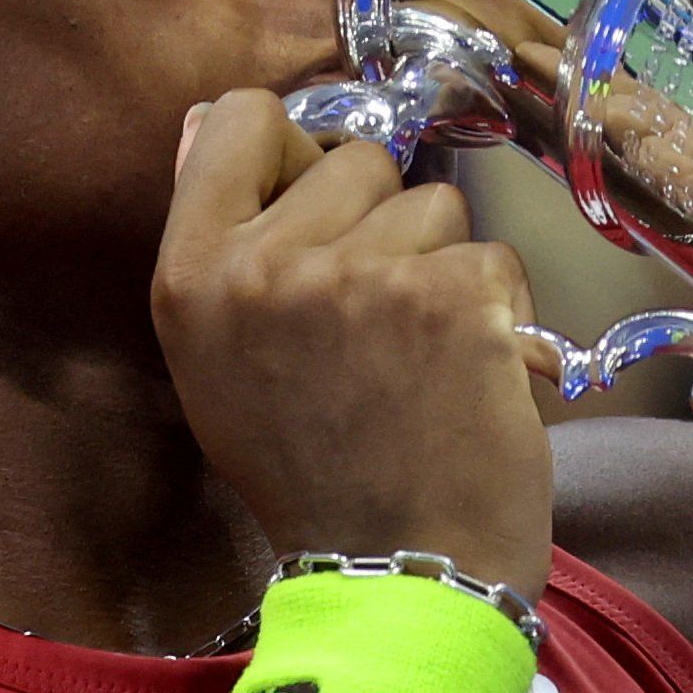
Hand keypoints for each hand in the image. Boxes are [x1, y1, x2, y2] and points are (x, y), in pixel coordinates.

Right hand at [152, 90, 555, 597]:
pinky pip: (493, 253)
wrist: (399, 574)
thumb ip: (219, 243)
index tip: (316, 209)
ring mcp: (361, 275)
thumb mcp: (220, 363)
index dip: (292, 152)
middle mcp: (267, 266)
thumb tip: (211, 119)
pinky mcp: (450, 294)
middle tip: (375, 324)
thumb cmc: (314, 474)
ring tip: (422, 356)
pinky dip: (501, 308)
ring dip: (444, 266)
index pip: (240, 118)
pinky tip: (472, 373)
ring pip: (436, 203)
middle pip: (357, 159)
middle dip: (381, 224)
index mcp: (192, 276)